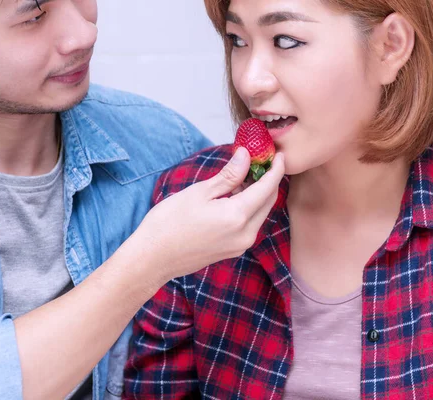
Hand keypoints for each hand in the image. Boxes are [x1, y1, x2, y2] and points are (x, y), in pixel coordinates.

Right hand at [135, 147, 284, 281]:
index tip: (279, 155)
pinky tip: (234, 196)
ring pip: (260, 214)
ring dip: (258, 194)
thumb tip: (246, 156)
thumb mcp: (200, 192)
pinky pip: (250, 225)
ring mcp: (240, 245)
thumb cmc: (169, 223)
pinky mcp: (233, 250)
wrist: (153, 258)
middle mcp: (245, 234)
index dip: (276, 169)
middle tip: (262, 161)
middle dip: (269, 180)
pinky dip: (248, 208)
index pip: (268, 188)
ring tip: (243, 176)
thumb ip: (228, 175)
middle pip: (269, 202)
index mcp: (238, 216)